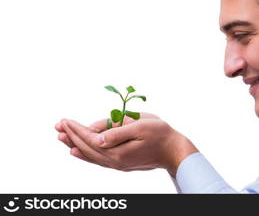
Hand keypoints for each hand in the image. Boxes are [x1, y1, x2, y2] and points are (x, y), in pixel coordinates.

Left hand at [55, 113, 198, 176]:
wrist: (174, 150)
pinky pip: (97, 159)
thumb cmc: (160, 134)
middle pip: (86, 147)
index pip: (90, 139)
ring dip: (75, 144)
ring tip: (62, 137)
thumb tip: (96, 136)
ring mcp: (117, 164)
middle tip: (58, 125)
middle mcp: (114, 161)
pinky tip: (77, 152)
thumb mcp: (141, 126)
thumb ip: (118, 131)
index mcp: (117, 151)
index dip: (76, 129)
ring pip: (90, 155)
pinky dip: (85, 154)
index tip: (64, 120)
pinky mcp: (121, 163)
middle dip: (72, 136)